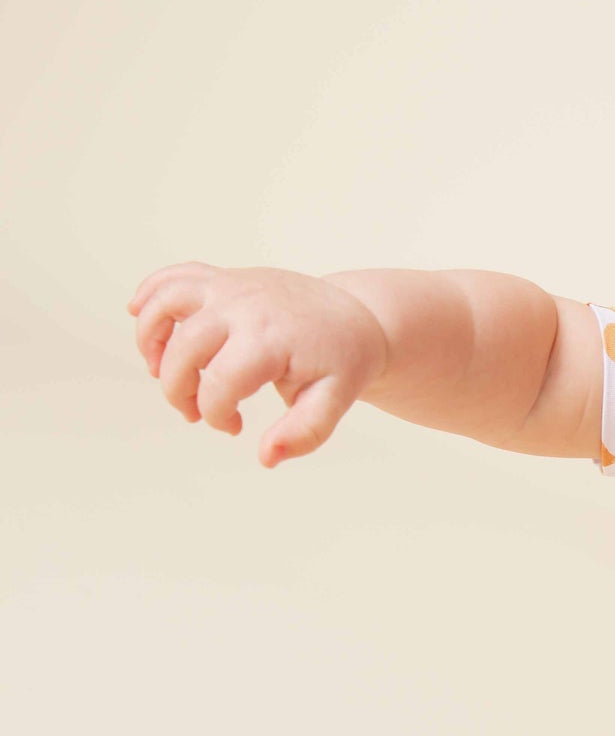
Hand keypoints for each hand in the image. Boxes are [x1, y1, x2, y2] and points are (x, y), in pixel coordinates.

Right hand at [127, 262, 388, 466]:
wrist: (355, 316)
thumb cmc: (341, 361)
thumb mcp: (335, 401)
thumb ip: (304, 433)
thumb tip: (265, 458)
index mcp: (271, 339)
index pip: (219, 384)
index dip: (216, 416)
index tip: (235, 427)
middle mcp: (245, 307)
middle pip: (184, 349)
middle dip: (179, 392)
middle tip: (194, 415)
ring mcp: (232, 286)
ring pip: (167, 302)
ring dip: (151, 341)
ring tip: (159, 371)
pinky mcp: (224, 278)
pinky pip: (174, 277)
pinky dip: (150, 295)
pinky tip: (138, 314)